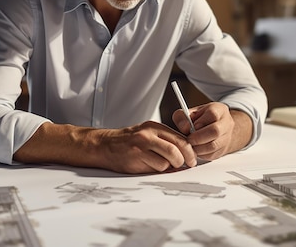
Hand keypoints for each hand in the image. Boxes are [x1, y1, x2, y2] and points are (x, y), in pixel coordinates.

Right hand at [14, 121, 196, 173]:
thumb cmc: (127, 143)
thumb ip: (163, 143)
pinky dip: (157, 170)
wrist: (103, 145)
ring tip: (159, 165)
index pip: (180, 138)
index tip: (192, 159)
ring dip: (168, 167)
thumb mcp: (146, 135)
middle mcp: (149, 133)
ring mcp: (142, 144)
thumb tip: (184, 157)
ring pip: (169, 160)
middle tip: (186, 165)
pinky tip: (147, 166)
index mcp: (154, 127)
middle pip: (178, 148)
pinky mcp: (136, 155)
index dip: (190, 150)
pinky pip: (157, 167)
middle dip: (185, 160)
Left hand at [172, 102, 252, 160]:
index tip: (192, 126)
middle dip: (198, 137)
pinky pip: (211, 155)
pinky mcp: (223, 150)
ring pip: (214, 145)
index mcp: (219, 110)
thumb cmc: (202, 119)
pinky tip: (196, 148)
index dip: (200, 122)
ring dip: (198, 147)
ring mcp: (226, 138)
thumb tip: (185, 127)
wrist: (216, 129)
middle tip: (189, 139)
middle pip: (215, 131)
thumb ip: (183, 116)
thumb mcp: (191, 113)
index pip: (213, 114)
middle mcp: (226, 123)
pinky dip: (200, 154)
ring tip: (191, 144)